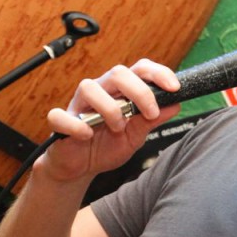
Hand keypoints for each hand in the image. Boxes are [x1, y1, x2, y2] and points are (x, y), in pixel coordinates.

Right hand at [38, 60, 180, 184]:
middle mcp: (100, 91)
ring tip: (118, 128)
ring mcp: (79, 105)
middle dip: (139, 91)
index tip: (174, 88)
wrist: (83, 167)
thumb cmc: (107, 146)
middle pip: (118, 73)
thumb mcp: (136, 135)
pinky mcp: (61, 121)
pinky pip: (60, 116)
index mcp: (120, 91)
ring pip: (89, 88)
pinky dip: (76, 125)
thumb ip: (152, 120)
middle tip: (150, 113)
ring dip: (110, 109)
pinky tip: (88, 135)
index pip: (139, 69)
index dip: (158, 73)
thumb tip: (175, 104)